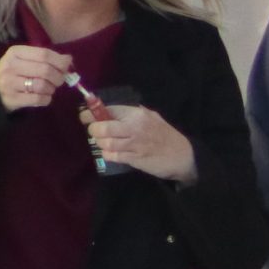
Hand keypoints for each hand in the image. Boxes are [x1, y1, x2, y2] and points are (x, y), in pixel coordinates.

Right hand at [0, 46, 72, 111]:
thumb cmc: (15, 72)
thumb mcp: (26, 60)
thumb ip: (46, 58)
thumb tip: (68, 59)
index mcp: (15, 52)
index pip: (44, 54)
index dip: (60, 61)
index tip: (66, 66)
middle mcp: (10, 66)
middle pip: (46, 70)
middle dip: (59, 77)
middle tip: (59, 80)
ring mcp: (9, 83)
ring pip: (43, 85)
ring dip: (51, 89)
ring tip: (48, 88)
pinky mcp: (12, 99)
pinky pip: (38, 99)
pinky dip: (46, 99)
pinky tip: (43, 97)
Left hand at [80, 100, 197, 183]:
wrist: (184, 156)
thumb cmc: (166, 136)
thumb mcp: (153, 118)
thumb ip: (134, 113)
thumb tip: (112, 110)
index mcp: (138, 114)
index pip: (108, 109)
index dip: (91, 112)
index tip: (85, 116)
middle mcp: (134, 127)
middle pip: (103, 127)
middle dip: (93, 129)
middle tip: (94, 132)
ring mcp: (134, 144)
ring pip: (105, 142)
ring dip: (100, 143)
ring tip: (103, 143)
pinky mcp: (135, 159)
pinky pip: (113, 156)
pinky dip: (108, 155)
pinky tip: (111, 154)